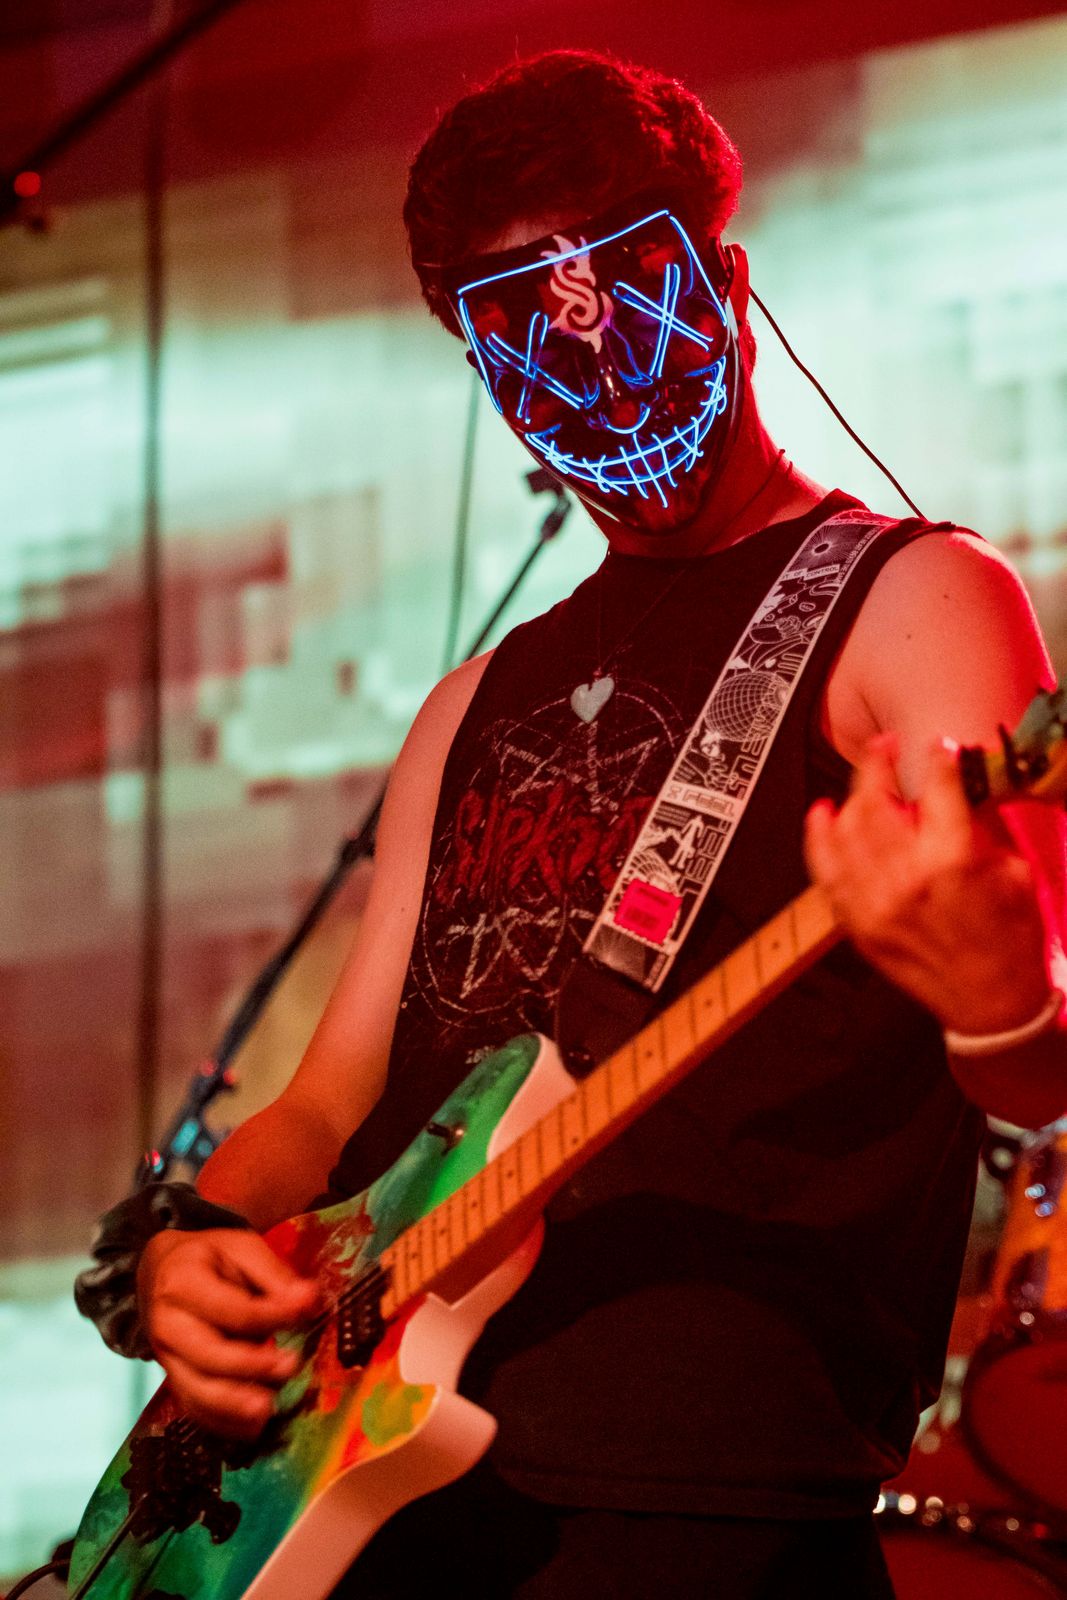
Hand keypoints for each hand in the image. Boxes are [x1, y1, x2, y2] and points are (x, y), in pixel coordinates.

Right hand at [138, 1228, 320, 1437]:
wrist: (161, 1272)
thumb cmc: (209, 1258)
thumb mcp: (241, 1248)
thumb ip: (275, 1275)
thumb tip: (309, 1300)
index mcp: (182, 1282)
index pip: (231, 1308)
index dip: (270, 1315)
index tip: (304, 1313)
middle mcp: (167, 1324)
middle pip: (208, 1354)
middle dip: (251, 1365)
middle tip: (291, 1366)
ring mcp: (165, 1358)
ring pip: (197, 1390)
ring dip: (234, 1405)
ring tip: (268, 1410)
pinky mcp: (173, 1379)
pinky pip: (193, 1409)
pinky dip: (222, 1424)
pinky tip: (253, 1428)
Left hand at [804, 734, 1051, 1033]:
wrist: (990, 1003)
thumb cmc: (1009, 940)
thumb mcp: (1014, 872)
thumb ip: (980, 826)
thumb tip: (958, 786)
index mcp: (954, 862)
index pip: (937, 788)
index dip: (938, 758)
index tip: (938, 747)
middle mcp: (907, 878)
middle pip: (875, 800)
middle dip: (878, 763)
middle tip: (885, 746)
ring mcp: (874, 902)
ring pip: (845, 828)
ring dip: (852, 795)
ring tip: (864, 780)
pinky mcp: (856, 922)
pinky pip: (824, 870)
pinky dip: (819, 837)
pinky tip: (823, 814)